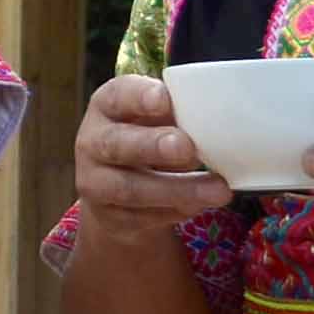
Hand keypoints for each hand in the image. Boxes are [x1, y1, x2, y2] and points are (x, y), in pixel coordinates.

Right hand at [68, 72, 233, 230]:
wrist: (118, 190)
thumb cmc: (148, 138)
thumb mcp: (157, 119)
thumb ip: (179, 115)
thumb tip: (220, 121)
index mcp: (107, 106)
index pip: (117, 96)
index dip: (139, 97)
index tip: (165, 99)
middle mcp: (92, 142)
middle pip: (115, 144)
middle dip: (152, 145)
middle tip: (187, 148)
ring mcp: (96, 182)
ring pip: (131, 188)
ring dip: (178, 189)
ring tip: (218, 190)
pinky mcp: (108, 217)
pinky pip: (141, 217)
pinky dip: (175, 211)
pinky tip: (200, 205)